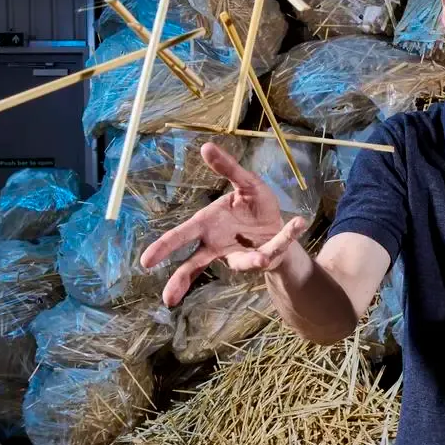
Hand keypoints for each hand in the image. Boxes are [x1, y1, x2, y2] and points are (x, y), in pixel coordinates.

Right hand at [139, 142, 307, 306]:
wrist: (278, 225)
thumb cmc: (253, 206)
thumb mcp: (244, 183)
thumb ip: (228, 168)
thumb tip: (206, 147)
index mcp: (208, 224)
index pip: (181, 236)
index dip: (164, 247)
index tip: (146, 261)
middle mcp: (218, 244)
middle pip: (196, 263)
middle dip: (182, 279)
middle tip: (168, 298)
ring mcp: (239, 254)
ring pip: (241, 263)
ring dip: (252, 260)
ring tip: (261, 259)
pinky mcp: (263, 257)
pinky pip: (276, 247)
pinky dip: (288, 235)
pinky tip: (299, 222)